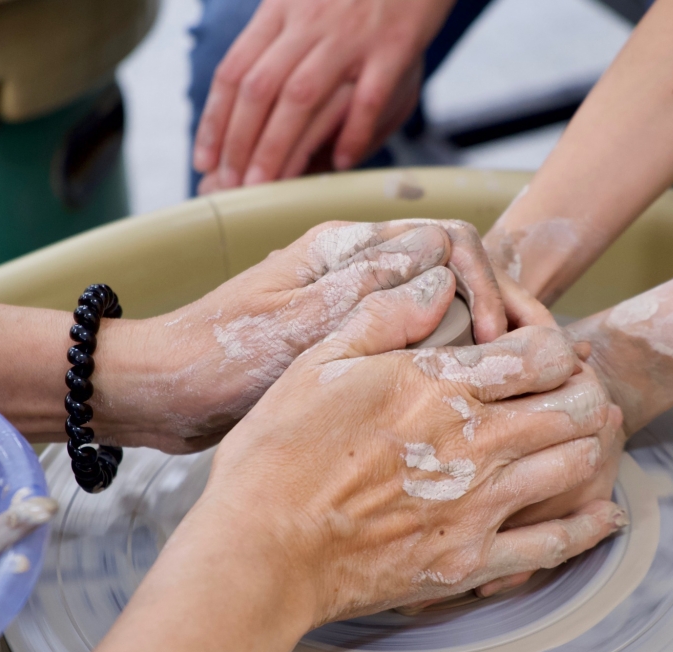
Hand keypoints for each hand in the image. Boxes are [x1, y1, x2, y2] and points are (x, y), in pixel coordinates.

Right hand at [86, 265, 625, 651]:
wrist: (261, 550)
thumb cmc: (279, 453)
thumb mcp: (319, 362)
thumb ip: (387, 314)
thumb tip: (439, 277)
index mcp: (441, 386)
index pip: (543, 353)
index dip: (558, 345)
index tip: (546, 351)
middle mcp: (475, 441)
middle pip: (577, 406)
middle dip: (585, 392)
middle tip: (572, 392)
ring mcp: (479, 504)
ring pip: (577, 464)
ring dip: (587, 446)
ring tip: (580, 440)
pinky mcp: (471, 560)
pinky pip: (555, 545)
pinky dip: (587, 526)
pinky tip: (602, 514)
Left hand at [92, 218, 506, 452]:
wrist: (162, 390)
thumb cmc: (213, 358)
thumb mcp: (292, 328)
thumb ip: (366, 293)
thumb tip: (443, 263)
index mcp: (343, 247)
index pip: (444, 240)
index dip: (480, 285)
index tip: (491, 340)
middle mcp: (355, 266)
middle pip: (451, 266)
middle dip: (491, 305)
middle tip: (510, 362)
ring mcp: (354, 301)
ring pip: (438, 302)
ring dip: (474, 331)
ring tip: (498, 376)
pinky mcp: (349, 336)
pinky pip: (413, 333)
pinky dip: (445, 353)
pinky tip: (462, 385)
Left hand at [193, 0, 454, 192]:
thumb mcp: (304, 3)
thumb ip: (280, 47)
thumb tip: (252, 109)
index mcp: (280, 11)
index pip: (234, 72)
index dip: (215, 120)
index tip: (204, 160)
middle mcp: (310, 23)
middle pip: (260, 89)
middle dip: (241, 142)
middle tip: (232, 185)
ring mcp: (351, 36)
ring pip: (302, 96)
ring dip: (279, 145)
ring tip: (268, 185)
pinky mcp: (395, 46)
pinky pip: (369, 97)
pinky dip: (353, 132)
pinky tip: (340, 162)